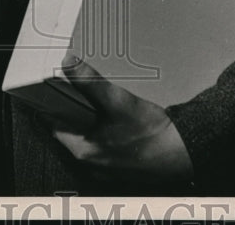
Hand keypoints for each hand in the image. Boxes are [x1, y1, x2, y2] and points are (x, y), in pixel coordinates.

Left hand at [51, 57, 192, 186]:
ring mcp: (107, 171)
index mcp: (83, 151)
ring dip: (90, 127)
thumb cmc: (151, 133)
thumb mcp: (117, 101)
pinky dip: (105, 138)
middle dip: (72, 116)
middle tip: (75, 96)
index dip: (51, 109)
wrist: (184, 152)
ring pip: (88, 144)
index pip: (54, 127)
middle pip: (71, 135)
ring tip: (97, 109)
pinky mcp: (123, 171)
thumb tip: (69, 63)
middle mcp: (91, 166)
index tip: (50, 94)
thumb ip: (89, 81)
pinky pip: (105, 151)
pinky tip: (117, 125)